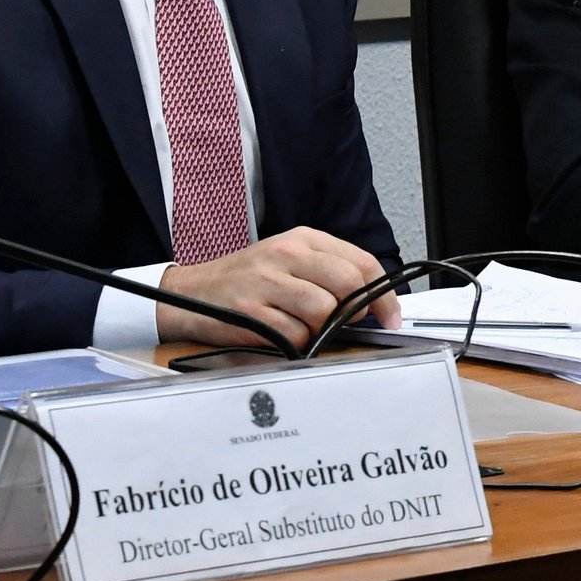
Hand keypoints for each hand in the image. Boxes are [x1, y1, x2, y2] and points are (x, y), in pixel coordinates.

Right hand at [156, 226, 399, 348]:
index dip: (383, 294)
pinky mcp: (249, 310)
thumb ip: (329, 274)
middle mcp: (285, 254)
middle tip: (344, 323)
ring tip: (299, 325)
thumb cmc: (246, 281)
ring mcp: (266, 281)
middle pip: (347, 283)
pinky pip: (294, 334)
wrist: (189, 292)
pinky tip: (278, 333)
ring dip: (320, 328)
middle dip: (354, 311)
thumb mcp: (289, 262)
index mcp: (302, 239)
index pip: (360, 261)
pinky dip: (294, 342)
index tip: (390, 316)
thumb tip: (372, 305)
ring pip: (323, 310)